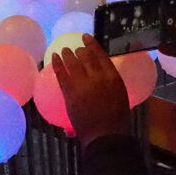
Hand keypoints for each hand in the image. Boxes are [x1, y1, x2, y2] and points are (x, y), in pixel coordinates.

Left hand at [52, 34, 131, 148]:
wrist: (106, 135)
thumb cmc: (117, 120)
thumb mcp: (121, 97)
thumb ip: (112, 85)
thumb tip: (104, 80)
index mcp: (113, 77)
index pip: (101, 55)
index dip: (92, 45)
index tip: (86, 38)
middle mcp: (98, 77)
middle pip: (86, 57)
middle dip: (80, 50)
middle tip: (76, 47)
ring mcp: (83, 84)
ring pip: (73, 63)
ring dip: (67, 54)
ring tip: (64, 50)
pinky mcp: (70, 93)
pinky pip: (62, 75)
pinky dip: (57, 65)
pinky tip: (54, 58)